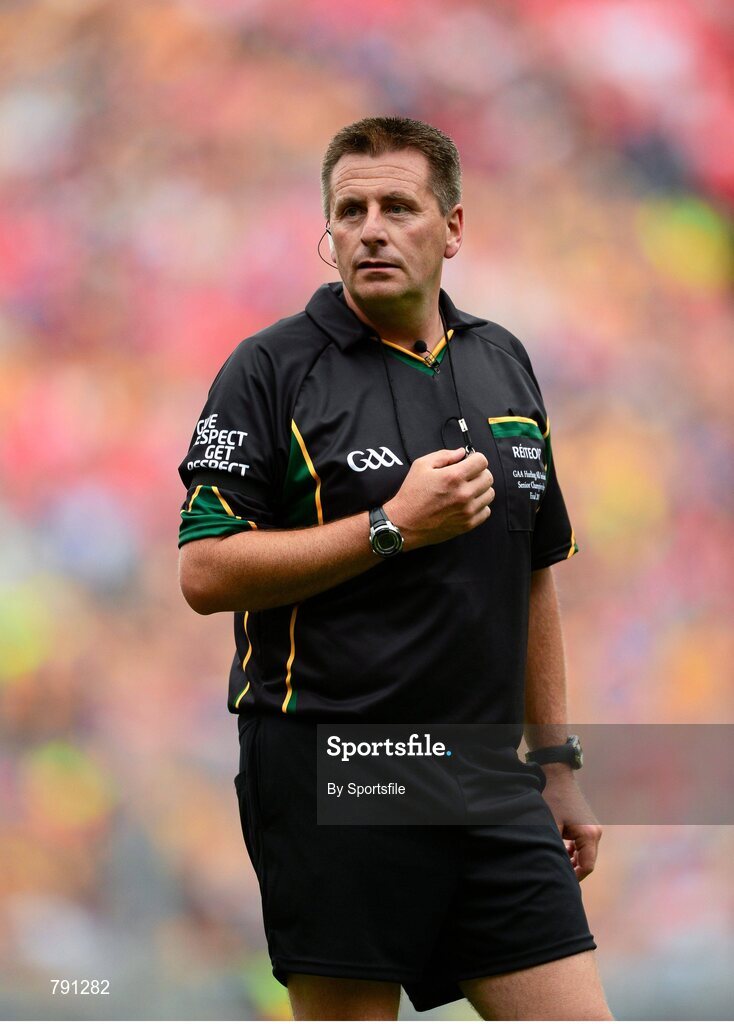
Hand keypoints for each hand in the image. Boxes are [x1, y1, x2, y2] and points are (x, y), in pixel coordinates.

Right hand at [385, 447, 494, 550]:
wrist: (404, 524)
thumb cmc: (411, 494)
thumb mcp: (421, 466)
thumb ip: (444, 455)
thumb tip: (461, 453)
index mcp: (453, 477)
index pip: (482, 461)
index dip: (475, 458)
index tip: (468, 462)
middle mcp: (464, 493)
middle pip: (488, 477)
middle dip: (479, 473)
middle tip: (467, 476)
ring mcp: (467, 510)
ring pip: (489, 494)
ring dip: (481, 489)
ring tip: (467, 490)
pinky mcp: (468, 524)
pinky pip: (486, 511)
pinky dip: (479, 506)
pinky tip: (467, 504)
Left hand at [541, 766, 602, 881]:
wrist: (554, 774)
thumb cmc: (550, 799)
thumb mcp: (550, 826)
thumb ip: (554, 849)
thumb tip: (552, 869)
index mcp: (589, 835)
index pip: (586, 867)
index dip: (573, 877)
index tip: (557, 879)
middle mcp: (595, 833)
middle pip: (586, 861)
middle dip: (571, 870)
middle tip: (554, 874)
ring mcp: (592, 828)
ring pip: (584, 854)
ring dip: (571, 860)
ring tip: (554, 863)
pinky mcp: (586, 825)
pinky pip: (582, 845)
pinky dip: (572, 851)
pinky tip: (560, 851)